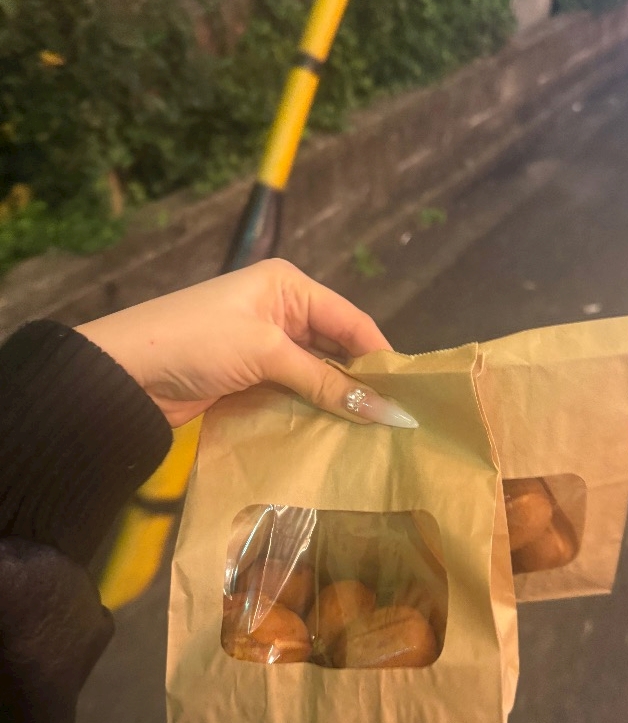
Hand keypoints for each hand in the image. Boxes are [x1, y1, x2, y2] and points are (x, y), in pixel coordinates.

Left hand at [76, 259, 417, 429]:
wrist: (123, 373)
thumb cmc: (198, 342)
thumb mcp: (266, 353)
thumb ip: (325, 383)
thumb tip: (388, 413)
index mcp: (289, 286)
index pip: (351, 321)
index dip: (380, 357)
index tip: (409, 397)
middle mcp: (282, 311)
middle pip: (336, 348)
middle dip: (361, 383)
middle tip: (395, 422)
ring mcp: (264, 346)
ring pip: (316, 374)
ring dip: (336, 401)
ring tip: (373, 435)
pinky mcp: (250, 377)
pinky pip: (293, 392)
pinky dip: (311, 411)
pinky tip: (334, 436)